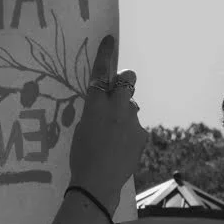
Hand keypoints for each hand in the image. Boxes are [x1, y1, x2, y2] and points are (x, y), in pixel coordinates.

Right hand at [65, 35, 145, 204]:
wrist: (98, 184)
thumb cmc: (81, 157)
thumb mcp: (81, 129)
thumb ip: (96, 113)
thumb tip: (107, 108)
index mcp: (95, 105)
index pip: (100, 73)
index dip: (105, 55)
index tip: (110, 39)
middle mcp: (116, 108)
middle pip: (128, 80)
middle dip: (125, 80)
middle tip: (119, 90)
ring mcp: (132, 121)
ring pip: (130, 108)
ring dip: (124, 116)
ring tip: (112, 139)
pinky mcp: (142, 135)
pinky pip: (135, 127)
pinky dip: (128, 134)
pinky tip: (119, 150)